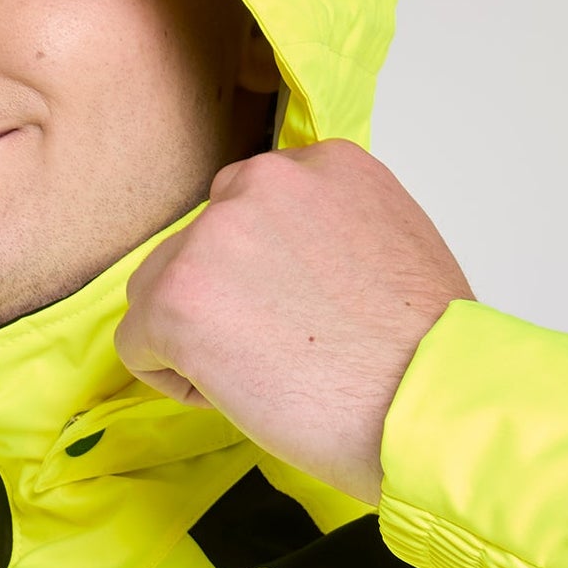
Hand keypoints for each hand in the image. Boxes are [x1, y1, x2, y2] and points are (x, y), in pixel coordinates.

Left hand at [114, 142, 471, 504]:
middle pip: (196, 247)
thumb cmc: (425, 352)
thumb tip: (278, 263)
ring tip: (266, 373)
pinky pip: (138, 344)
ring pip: (158, 290)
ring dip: (194, 337)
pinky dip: (175, 381)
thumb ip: (325, 231)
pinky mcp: (176, 298)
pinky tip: (239, 393)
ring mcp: (213, 237)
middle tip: (284, 351)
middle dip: (224, 303)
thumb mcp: (392, 243)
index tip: (302, 314)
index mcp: (321, 163)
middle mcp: (263, 181)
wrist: (429, 404)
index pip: (247, 211)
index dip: (264, 276)